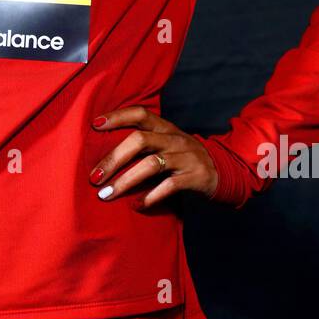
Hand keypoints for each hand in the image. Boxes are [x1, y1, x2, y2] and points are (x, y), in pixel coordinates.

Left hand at [89, 106, 218, 206]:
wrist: (224, 172)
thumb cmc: (185, 159)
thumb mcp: (168, 144)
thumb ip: (144, 143)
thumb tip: (104, 154)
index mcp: (166, 128)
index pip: (140, 113)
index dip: (117, 116)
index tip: (94, 125)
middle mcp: (175, 139)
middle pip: (140, 140)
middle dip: (113, 158)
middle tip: (94, 177)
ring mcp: (186, 158)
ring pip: (151, 165)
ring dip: (125, 181)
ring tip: (106, 194)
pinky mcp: (195, 178)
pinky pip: (170, 186)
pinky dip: (150, 196)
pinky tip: (136, 205)